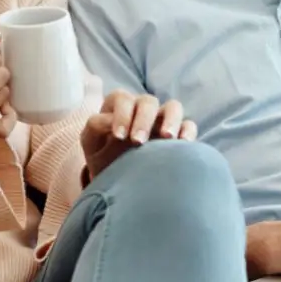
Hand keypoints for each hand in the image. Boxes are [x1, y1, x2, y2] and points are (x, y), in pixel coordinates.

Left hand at [80, 90, 198, 179]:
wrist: (119, 183)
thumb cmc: (103, 159)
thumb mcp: (92, 143)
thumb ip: (94, 127)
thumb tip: (110, 120)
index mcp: (120, 107)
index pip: (122, 98)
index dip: (121, 114)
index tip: (119, 137)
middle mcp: (142, 110)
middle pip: (148, 101)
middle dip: (143, 120)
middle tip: (137, 142)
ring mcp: (162, 121)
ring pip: (173, 107)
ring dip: (170, 120)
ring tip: (166, 137)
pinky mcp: (177, 135)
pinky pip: (188, 125)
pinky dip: (187, 131)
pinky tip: (182, 144)